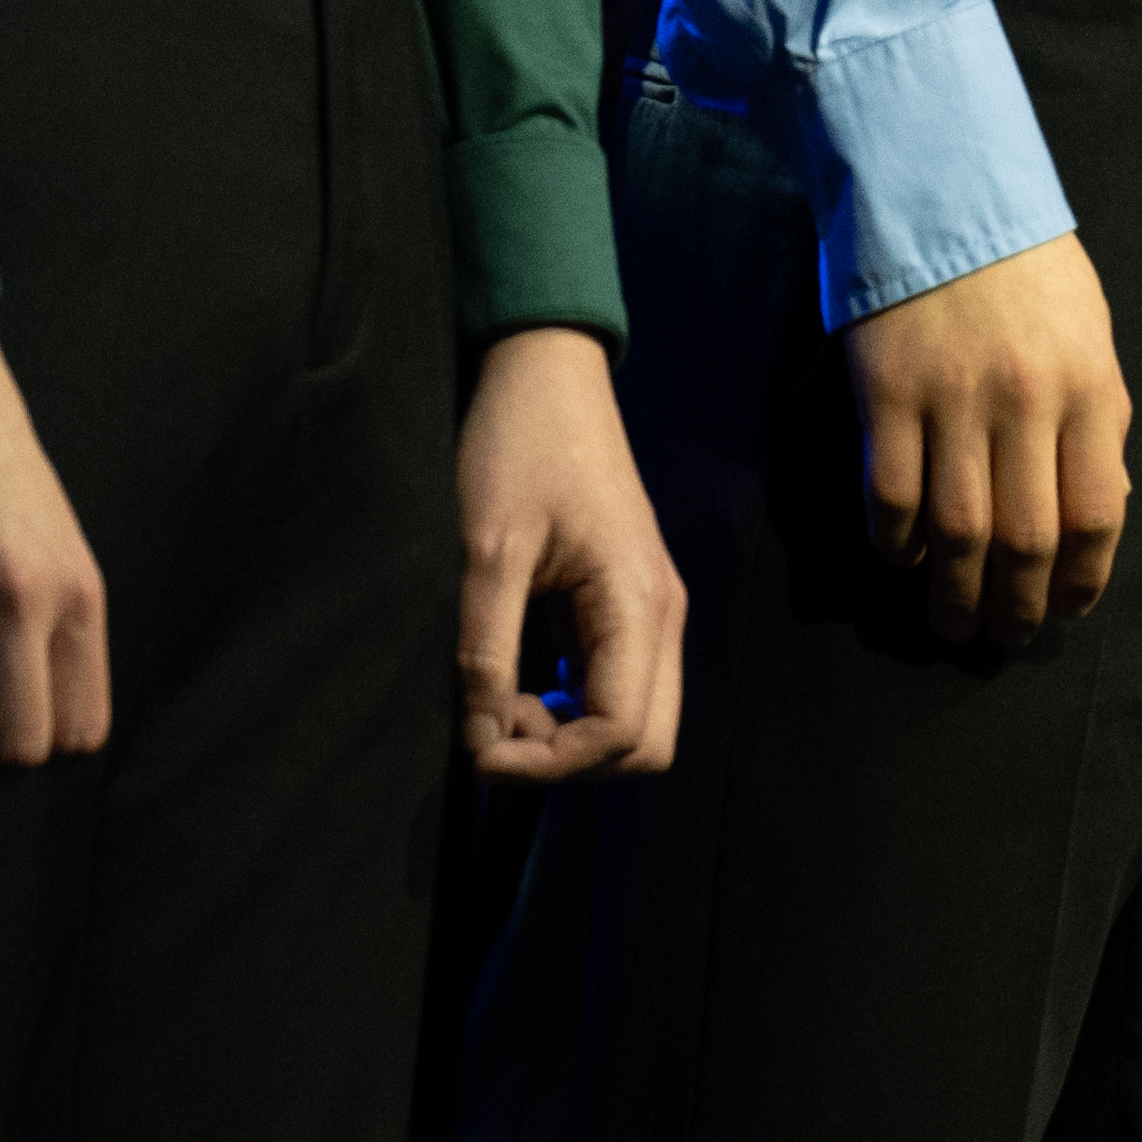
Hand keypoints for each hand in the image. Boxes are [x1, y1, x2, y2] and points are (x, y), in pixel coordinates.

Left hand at [450, 326, 683, 782]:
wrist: (548, 375)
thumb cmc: (518, 449)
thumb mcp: (487, 552)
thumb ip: (486, 653)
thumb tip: (483, 742)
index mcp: (638, 602)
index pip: (623, 733)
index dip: (550, 765)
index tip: (479, 750)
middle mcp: (662, 614)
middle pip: (646, 743)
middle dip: (568, 760)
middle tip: (495, 724)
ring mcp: (652, 608)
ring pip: (635, 719)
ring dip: (567, 734)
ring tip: (499, 697)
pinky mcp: (629, 601)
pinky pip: (617, 684)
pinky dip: (568, 705)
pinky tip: (517, 678)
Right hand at [843, 232, 1130, 648]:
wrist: (942, 193)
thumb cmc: (1027, 270)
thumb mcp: (1089, 334)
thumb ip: (1099, 418)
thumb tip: (1101, 509)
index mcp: (1088, 386)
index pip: (1096, 511)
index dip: (1083, 577)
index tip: (1068, 607)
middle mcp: (1024, 401)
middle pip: (1025, 538)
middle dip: (1017, 606)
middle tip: (1004, 637)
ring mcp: (952, 399)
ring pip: (957, 532)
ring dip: (954, 594)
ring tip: (953, 622)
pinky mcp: (886, 395)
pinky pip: (891, 496)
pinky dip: (897, 543)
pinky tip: (905, 557)